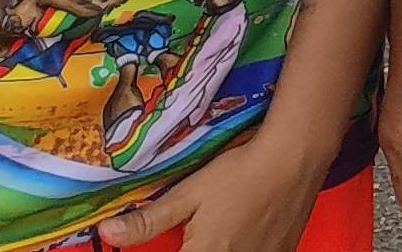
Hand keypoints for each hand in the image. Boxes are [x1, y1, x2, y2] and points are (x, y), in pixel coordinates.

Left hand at [98, 123, 329, 249]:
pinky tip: (240, 236)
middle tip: (194, 234)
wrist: (294, 159)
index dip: (165, 251)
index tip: (176, 241)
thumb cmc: (239, 173)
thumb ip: (148, 220)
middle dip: (192, 248)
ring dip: (217, 248)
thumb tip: (106, 233)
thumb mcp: (189, 193)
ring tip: (217, 232)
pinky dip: (242, 249)